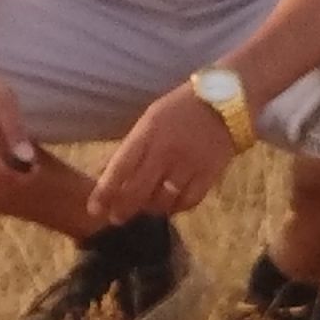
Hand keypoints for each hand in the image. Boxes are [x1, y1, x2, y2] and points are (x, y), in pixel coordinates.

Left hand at [88, 86, 239, 226]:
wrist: (226, 101)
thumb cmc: (180, 108)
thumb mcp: (150, 119)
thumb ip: (130, 147)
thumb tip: (104, 170)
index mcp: (147, 134)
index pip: (119, 168)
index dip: (104, 192)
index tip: (93, 209)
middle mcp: (166, 152)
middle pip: (139, 191)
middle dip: (123, 209)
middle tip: (116, 218)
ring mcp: (189, 165)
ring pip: (163, 201)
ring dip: (150, 209)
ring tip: (145, 209)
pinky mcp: (209, 175)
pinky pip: (188, 202)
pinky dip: (176, 208)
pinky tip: (171, 205)